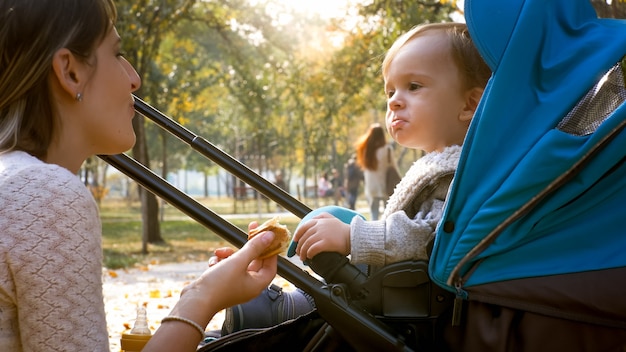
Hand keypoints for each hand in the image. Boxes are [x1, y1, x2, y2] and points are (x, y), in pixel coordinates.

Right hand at [146, 226, 277, 351]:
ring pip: (238, 262)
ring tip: (220, 252)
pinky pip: (226, 267)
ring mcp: (234, 285)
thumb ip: (254, 247)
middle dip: (249, 247)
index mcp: (257, 284)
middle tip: (251, 229)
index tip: (268, 236)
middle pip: (254, 261)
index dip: (270, 250)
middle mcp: (248, 286)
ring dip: (230, 254)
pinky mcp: (222, 283)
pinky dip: (220, 262)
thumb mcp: (238, 261)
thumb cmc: (219, 284)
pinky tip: (213, 263)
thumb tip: (269, 236)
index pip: (271, 265)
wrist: (194, 301)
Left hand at [293, 212, 350, 260]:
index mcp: (320, 220)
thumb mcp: (332, 218)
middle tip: (298, 252)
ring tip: (303, 257)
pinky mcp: (326, 243)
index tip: (295, 240)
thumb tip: (313, 219)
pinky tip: (309, 257)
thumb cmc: (344, 230)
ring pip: (306, 243)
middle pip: (304, 237)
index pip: (303, 226)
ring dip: (303, 252)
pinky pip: (312, 249)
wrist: (354, 237)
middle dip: (299, 246)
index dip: (297, 234)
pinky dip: (309, 253)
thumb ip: (322, 217)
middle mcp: (320, 226)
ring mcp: (322, 234)